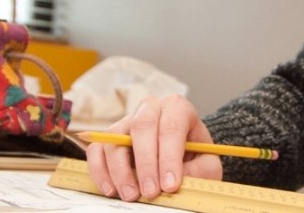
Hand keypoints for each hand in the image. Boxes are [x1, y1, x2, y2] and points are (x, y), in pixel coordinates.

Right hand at [84, 94, 222, 201]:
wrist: (182, 157)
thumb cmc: (194, 157)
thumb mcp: (207, 164)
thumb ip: (199, 171)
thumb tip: (176, 181)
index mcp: (178, 108)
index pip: (172, 126)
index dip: (169, 157)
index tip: (170, 185)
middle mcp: (150, 109)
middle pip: (141, 125)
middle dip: (146, 163)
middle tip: (150, 192)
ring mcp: (126, 122)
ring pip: (114, 138)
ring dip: (120, 170)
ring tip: (131, 196)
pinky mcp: (108, 138)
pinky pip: (97, 150)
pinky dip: (100, 171)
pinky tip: (111, 190)